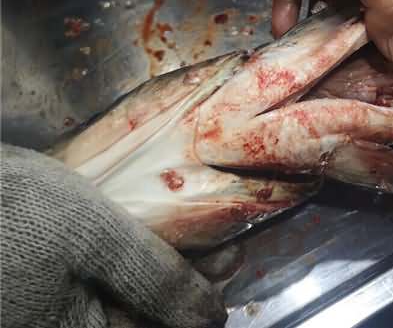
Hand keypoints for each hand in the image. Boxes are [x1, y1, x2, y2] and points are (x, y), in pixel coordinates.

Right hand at [0, 143, 226, 327]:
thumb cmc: (10, 213)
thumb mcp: (95, 240)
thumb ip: (155, 282)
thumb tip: (211, 318)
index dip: (204, 298)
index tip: (232, 258)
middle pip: (144, 316)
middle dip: (189, 280)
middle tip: (221, 245)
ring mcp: (46, 310)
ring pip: (124, 298)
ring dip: (164, 269)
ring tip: (193, 235)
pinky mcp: (38, 284)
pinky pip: (99, 281)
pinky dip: (131, 259)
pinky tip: (143, 233)